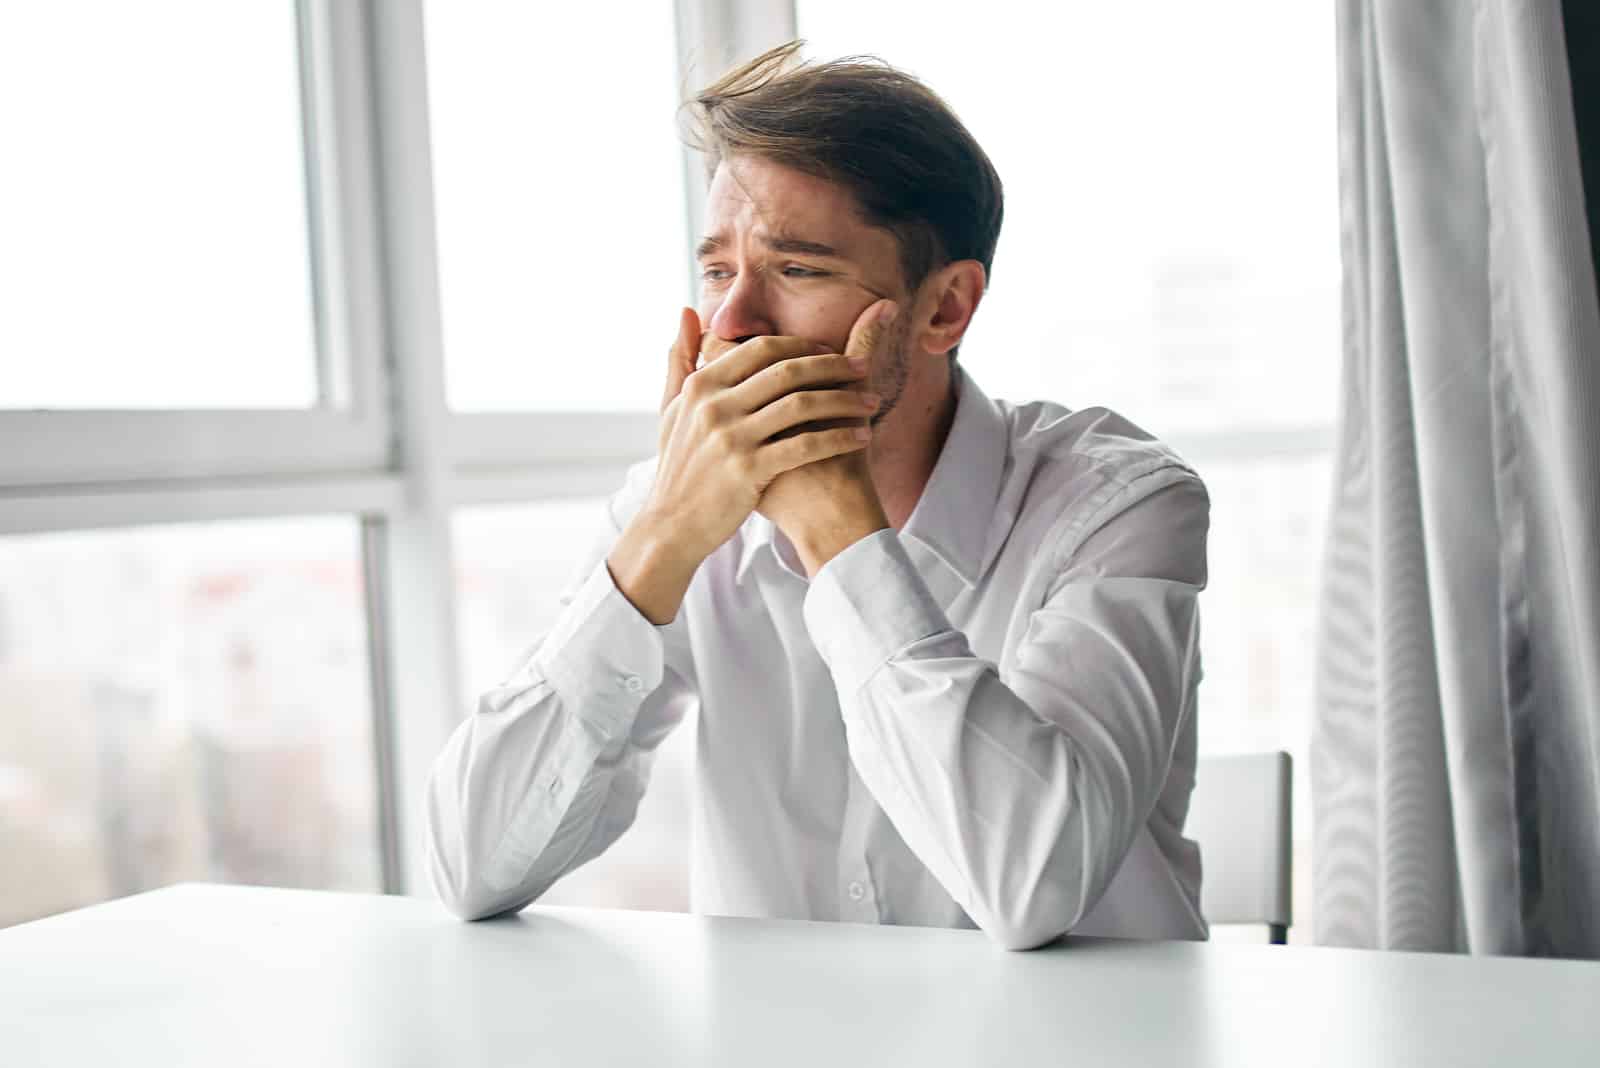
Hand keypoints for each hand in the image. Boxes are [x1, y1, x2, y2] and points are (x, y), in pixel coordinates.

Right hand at [607, 308, 877, 622]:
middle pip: (787, 371)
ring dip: (844, 400)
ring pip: (801, 405)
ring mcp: (730, 438)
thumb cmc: (678, 466)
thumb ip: (680, 358)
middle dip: (832, 366)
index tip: (830, 351)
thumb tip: (687, 310)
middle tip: (863, 369)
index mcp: (700, 385)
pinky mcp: (748, 470)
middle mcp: (714, 406)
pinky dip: (839, 437)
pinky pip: (806, 445)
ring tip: (872, 402)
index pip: (762, 349)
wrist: (670, 526)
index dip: (802, 346)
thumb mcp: (670, 408)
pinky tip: (862, 437)